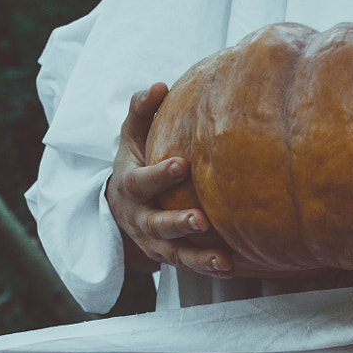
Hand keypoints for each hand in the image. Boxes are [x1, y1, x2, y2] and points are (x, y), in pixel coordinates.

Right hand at [105, 83, 233, 277]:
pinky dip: (206, 268)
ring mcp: (152, 242)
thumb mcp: (131, 135)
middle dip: (177, 223)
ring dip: (197, 257)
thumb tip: (160, 85)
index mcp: (129, 185)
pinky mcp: (167, 257)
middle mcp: (139, 217)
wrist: (121, 206)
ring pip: (174, 254)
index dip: (160, 175)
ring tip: (223, 260)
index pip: (142, 181)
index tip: (183, 165)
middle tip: (202, 219)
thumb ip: (142, 110)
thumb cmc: (135, 160)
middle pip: (156, 224)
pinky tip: (232, 266)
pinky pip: (187, 266)